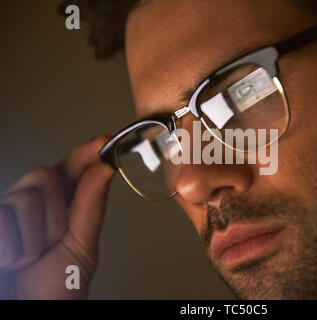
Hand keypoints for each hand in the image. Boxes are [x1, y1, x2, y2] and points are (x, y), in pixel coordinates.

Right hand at [0, 136, 114, 298]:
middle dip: (55, 212)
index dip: (84, 154)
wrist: (33, 311)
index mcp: (55, 208)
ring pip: (25, 198)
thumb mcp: (80, 245)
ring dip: (36, 237)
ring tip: (29, 259)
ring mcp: (5, 214)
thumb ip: (90, 206)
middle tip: (50, 243)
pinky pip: (4, 218)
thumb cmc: (56, 287)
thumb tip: (104, 170)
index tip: (105, 141)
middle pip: (44, 175)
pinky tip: (11, 262)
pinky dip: (15, 249)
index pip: (68, 171)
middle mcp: (26, 206)